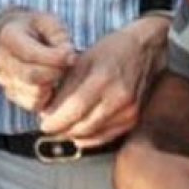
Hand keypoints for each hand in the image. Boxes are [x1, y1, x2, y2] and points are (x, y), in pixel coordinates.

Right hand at [0, 10, 74, 112]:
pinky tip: (50, 83)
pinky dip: (47, 96)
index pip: (32, 54)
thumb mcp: (48, 22)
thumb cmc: (34, 28)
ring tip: (57, 72)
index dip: (56, 58)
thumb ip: (60, 37)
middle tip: (65, 65)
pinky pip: (33, 104)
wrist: (9, 37)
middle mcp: (1, 60)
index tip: (71, 55)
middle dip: (56, 73)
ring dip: (52, 85)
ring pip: (34, 93)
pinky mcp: (11, 94)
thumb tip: (71, 59)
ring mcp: (4, 79)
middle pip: (31, 76)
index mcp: (9, 37)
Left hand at [38, 17, 166, 145]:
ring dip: (73, 134)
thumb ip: (66, 86)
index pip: (75, 108)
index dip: (56, 120)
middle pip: (83, 126)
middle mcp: (119, 99)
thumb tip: (48, 111)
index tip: (43, 123)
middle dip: (61, 129)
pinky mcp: (133, 120)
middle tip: (49, 125)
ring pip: (93, 135)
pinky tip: (78, 133)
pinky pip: (106, 137)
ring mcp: (129, 112)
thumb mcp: (83, 60)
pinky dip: (89, 137)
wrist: (146, 50)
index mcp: (104, 79)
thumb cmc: (112, 50)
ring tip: (61, 126)